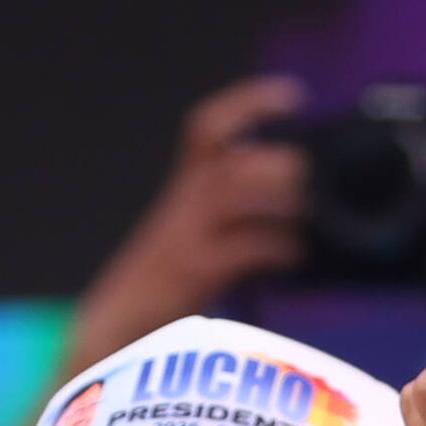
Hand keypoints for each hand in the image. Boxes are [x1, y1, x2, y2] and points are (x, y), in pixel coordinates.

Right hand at [65, 77, 310, 372]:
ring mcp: (185, 236)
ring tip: (309, 212)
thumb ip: (235, 219)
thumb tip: (302, 213)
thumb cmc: (163, 289)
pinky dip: (277, 246)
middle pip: (226, 156)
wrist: (114, 332)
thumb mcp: (195, 240)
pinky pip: (242, 247)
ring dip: (278, 195)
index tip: (294, 94)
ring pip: (230, 189)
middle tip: (310, 176)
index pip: (208, 127)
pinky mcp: (194, 271)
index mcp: (183, 191)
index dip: (249, 102)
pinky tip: (297, 254)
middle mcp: (182, 205)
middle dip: (275, 160)